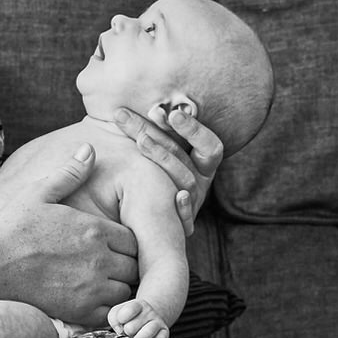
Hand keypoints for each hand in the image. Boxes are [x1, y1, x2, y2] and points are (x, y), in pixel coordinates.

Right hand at [0, 144, 139, 325]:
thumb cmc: (11, 230)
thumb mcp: (39, 193)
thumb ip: (70, 173)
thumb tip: (91, 147)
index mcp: (95, 229)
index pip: (134, 239)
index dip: (126, 243)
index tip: (114, 246)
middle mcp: (100, 259)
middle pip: (134, 266)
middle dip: (127, 266)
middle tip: (111, 266)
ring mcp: (92, 287)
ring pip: (127, 291)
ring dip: (119, 288)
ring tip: (102, 283)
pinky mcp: (81, 311)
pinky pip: (111, 314)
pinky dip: (108, 310)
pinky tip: (92, 301)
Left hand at [108, 298, 170, 337]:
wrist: (149, 317)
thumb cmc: (130, 317)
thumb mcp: (118, 312)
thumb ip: (113, 318)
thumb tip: (120, 331)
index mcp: (138, 304)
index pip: (126, 313)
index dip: (120, 321)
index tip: (121, 322)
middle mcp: (150, 311)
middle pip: (131, 328)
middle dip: (127, 332)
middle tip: (130, 331)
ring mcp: (158, 322)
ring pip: (146, 334)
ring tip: (136, 337)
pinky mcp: (164, 333)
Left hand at [114, 103, 221, 234]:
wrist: (146, 231)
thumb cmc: (148, 181)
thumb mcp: (159, 155)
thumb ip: (155, 132)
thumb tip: (127, 106)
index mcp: (201, 166)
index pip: (210, 146)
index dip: (194, 130)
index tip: (173, 114)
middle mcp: (200, 183)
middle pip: (185, 157)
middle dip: (159, 134)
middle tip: (128, 116)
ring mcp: (191, 204)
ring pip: (186, 182)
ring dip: (164, 159)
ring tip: (141, 141)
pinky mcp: (182, 227)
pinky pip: (187, 220)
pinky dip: (184, 208)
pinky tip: (178, 197)